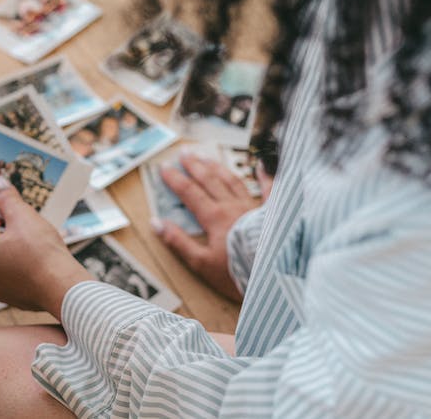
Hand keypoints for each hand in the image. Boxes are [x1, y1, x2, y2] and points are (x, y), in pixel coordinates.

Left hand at [0, 185, 90, 318]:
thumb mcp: (23, 218)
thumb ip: (6, 199)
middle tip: (2, 210)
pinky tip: (28, 248)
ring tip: (19, 227)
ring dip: (1, 241)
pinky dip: (11, 257)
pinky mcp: (9, 294)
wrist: (63, 289)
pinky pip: (4, 270)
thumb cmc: (40, 256)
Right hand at [153, 154, 262, 301]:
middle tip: (184, 153)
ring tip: (206, 156)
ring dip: (217, 167)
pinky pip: (269, 189)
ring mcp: (252, 207)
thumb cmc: (238, 274)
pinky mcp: (271, 214)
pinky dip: (265, 176)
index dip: (175, 179)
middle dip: (194, 165)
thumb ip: (179, 241)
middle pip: (209, 180)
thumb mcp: (201, 263)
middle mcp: (232, 207)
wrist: (274, 277)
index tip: (165, 167)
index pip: (189, 193)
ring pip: (232, 180)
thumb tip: (157, 223)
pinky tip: (261, 164)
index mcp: (214, 218)